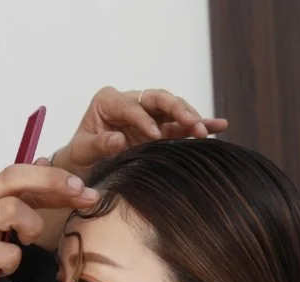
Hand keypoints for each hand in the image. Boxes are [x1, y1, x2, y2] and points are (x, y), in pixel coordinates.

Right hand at [0, 164, 97, 281]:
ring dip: (30, 227)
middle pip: (19, 177)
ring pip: (14, 210)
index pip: (25, 175)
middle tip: (83, 194)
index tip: (87, 191)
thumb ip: (17, 200)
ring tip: (24, 242)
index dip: (59, 180)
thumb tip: (46, 168)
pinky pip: (8, 254)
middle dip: (56, 183)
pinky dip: (11, 264)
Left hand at [49, 86, 228, 176]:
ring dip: (191, 118)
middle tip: (190, 122)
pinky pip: (181, 125)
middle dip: (176, 109)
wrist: (85, 164)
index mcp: (108, 100)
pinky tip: (219, 125)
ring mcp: (148, 114)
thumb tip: (119, 139)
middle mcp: (131, 101)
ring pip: (173, 110)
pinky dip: (199, 125)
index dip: (143, 119)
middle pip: (158, 98)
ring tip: (205, 130)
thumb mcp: (83, 150)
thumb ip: (99, 144)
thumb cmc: (81, 154)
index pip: (131, 106)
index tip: (154, 136)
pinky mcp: (160, 128)